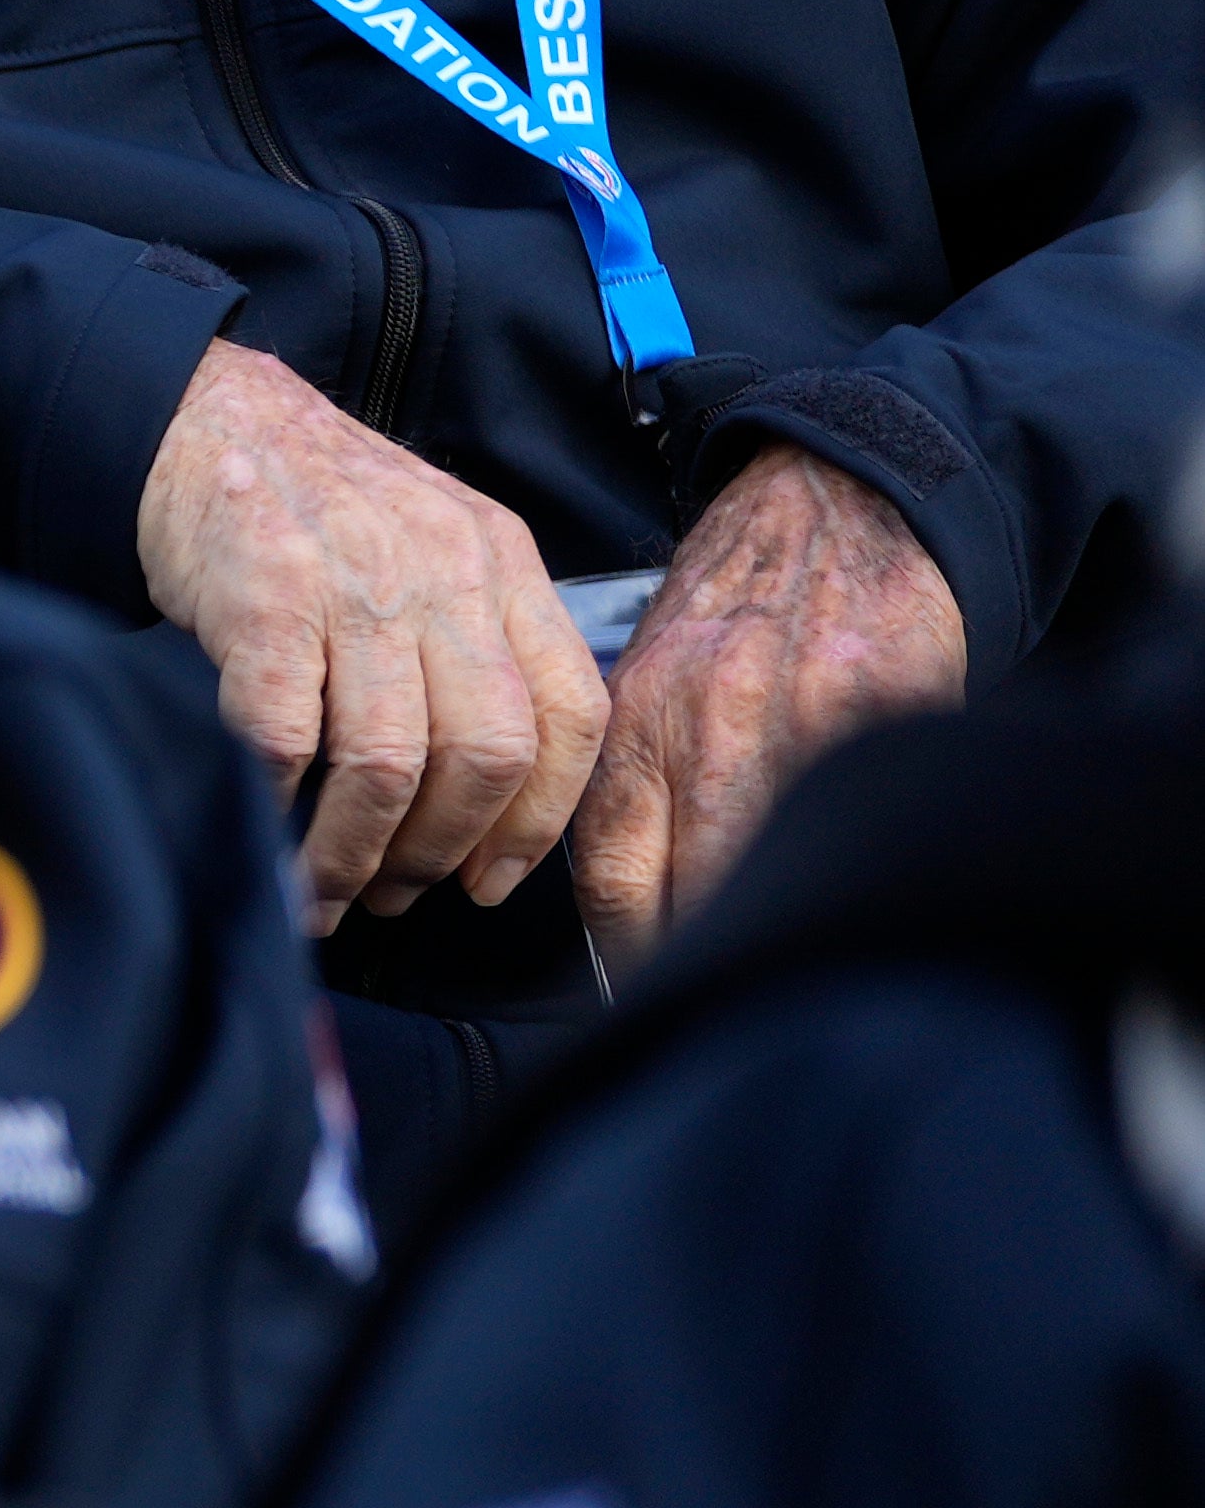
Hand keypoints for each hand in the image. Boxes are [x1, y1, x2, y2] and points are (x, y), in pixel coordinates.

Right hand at [126, 338, 605, 923]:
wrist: (204, 418)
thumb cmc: (315, 503)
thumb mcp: (433, 544)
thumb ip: (476, 638)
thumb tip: (486, 792)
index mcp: (500, 562)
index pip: (570, 713)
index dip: (537, 820)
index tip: (490, 881)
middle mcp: (444, 571)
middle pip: (486, 752)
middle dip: (440, 849)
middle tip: (395, 893)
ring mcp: (354, 583)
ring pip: (388, 763)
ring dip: (353, 851)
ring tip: (322, 889)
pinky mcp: (264, 598)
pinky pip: (284, 737)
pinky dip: (276, 804)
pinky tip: (263, 828)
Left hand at [566, 441, 972, 955]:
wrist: (835, 504)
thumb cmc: (737, 606)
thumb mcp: (650, 681)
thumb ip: (629, 782)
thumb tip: (621, 907)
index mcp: (641, 726)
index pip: (614, 884)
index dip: (628, 960)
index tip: (644, 995)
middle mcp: (716, 732)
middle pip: (697, 897)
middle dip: (700, 963)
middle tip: (712, 1004)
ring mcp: (809, 726)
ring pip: (782, 871)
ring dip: (781, 930)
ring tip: (780, 971)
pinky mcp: (893, 716)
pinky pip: (872, 822)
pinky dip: (866, 869)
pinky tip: (862, 894)